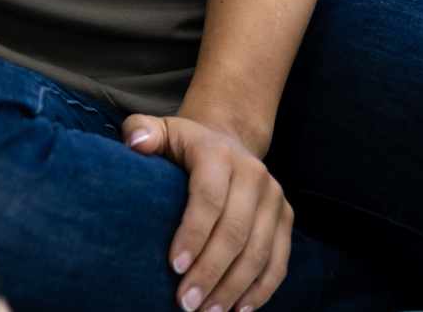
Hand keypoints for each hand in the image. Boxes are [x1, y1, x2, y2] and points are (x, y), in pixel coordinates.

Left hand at [123, 113, 291, 311]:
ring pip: (259, 252)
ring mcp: (274, 198)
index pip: (208, 199)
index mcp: (219, 154)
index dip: (193, 234)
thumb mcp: (160, 129)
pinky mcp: (286, 218)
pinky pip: (279, 260)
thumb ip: (141, 130)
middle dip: (210, 272)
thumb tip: (136, 142)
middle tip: (186, 303)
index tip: (174, 267)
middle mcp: (253, 175)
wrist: (227, 139)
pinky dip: (262, 289)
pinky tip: (239, 309)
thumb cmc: (183, 143)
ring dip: (234, 287)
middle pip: (235, 232)